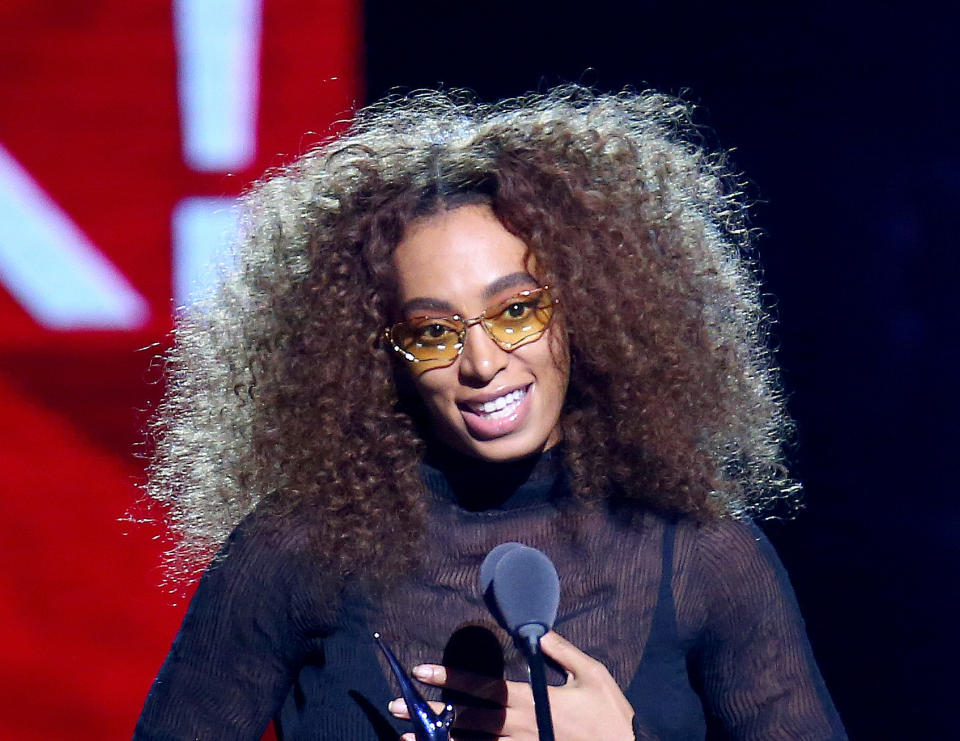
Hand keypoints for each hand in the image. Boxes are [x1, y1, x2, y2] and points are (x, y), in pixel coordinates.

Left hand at [388, 631, 634, 740]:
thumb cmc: (611, 717)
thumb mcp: (594, 676)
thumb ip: (563, 653)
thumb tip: (537, 633)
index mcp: (532, 701)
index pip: (483, 687)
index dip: (451, 678)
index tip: (422, 671)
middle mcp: (519, 728)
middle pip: (466, 719)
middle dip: (430, 711)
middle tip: (396, 706)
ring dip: (437, 739)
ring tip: (406, 735)